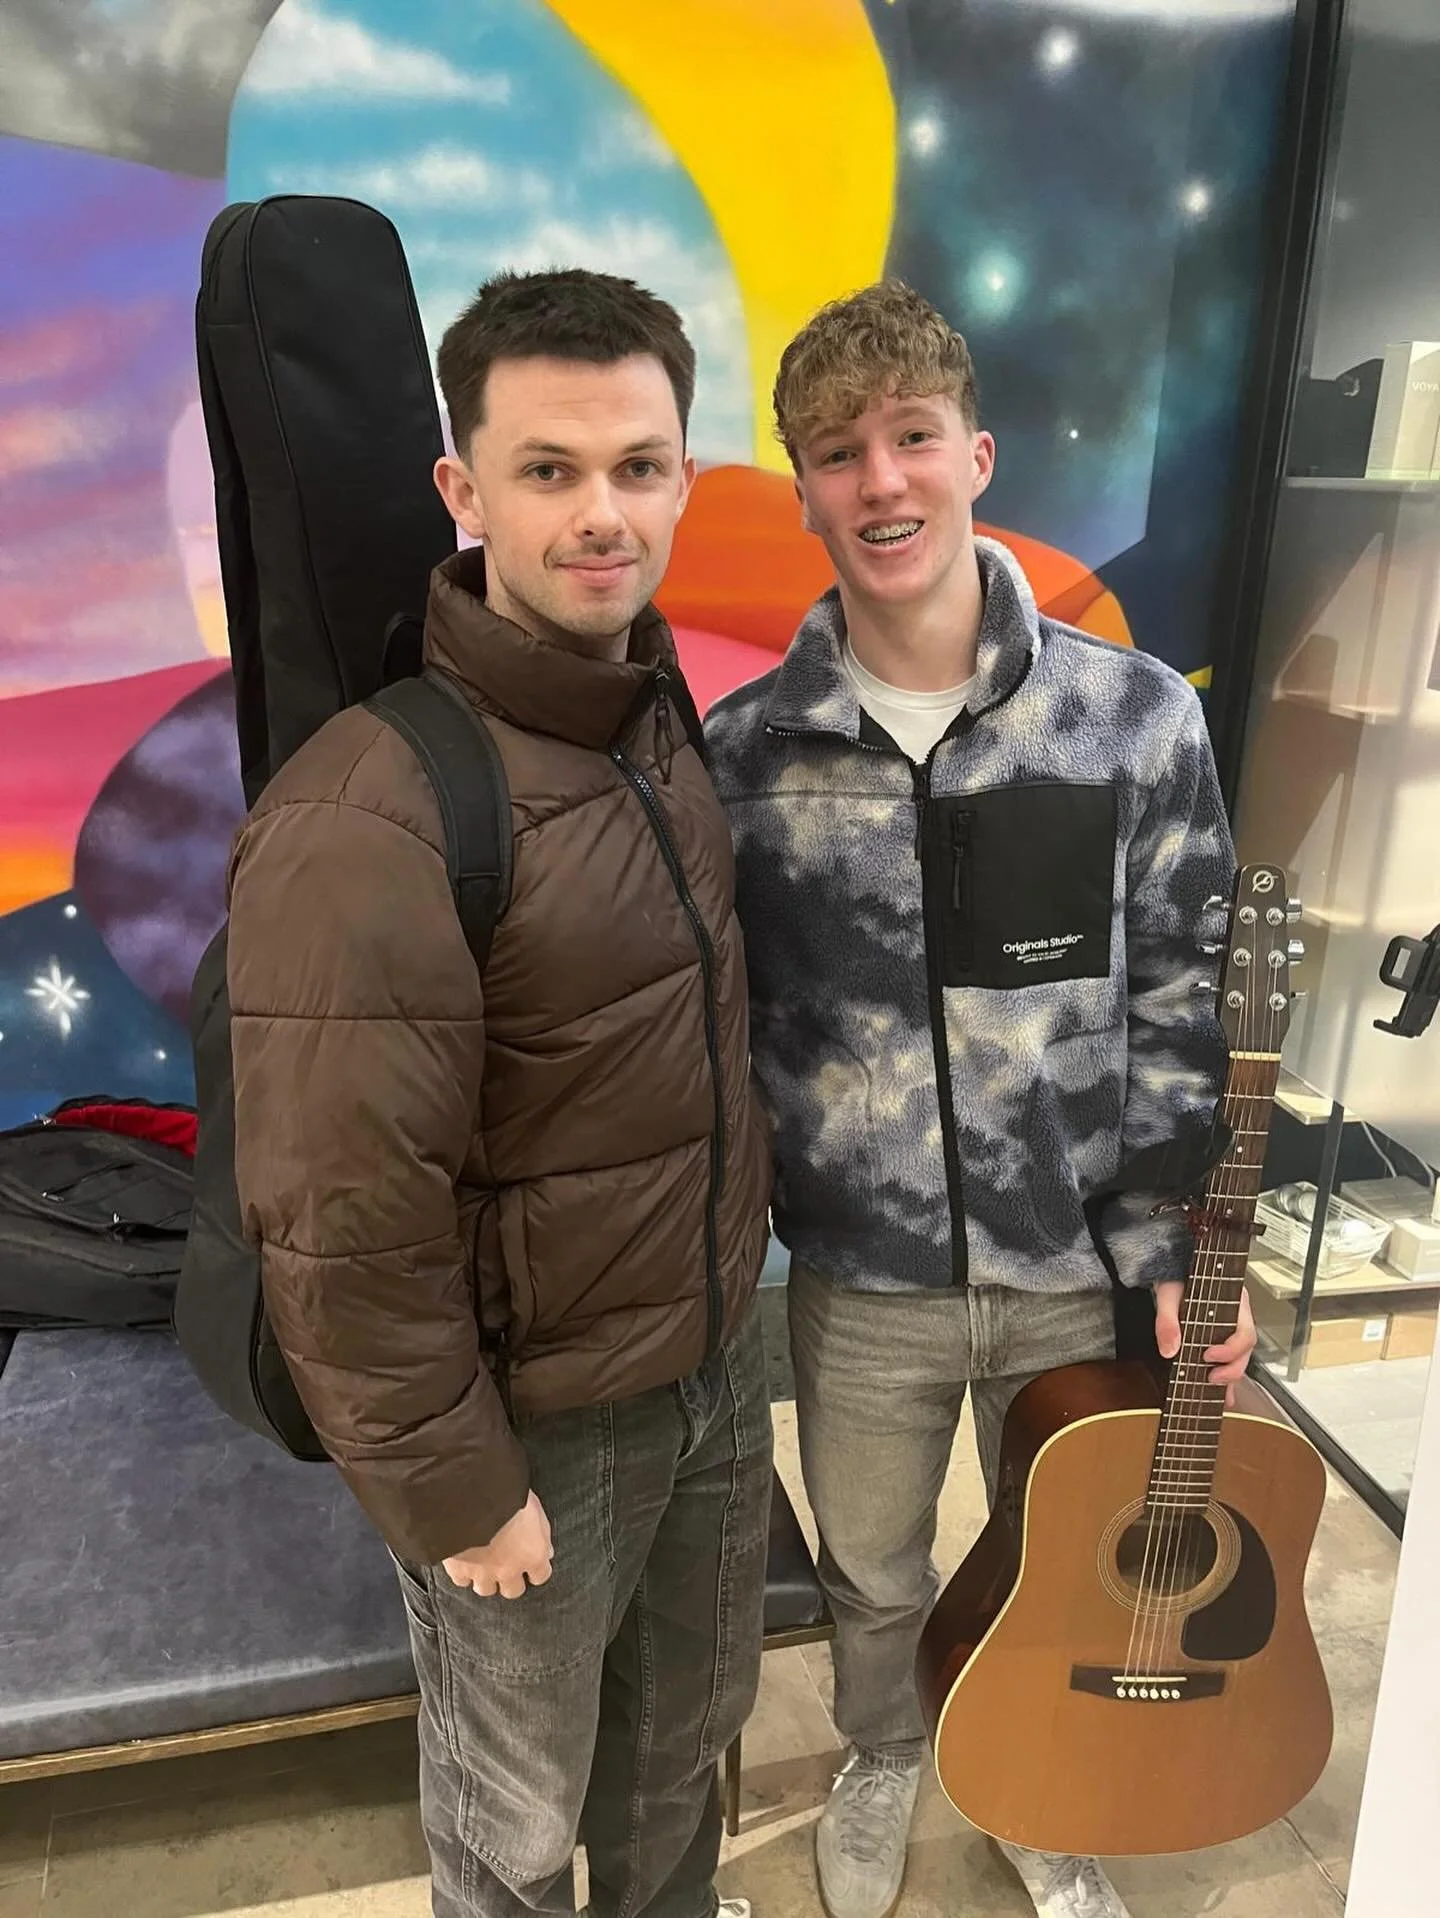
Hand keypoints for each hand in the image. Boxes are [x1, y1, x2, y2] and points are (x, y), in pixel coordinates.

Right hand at [442, 1492, 552, 1599]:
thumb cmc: (508, 1495)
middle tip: (506, 1566)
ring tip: (482, 1565)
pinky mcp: (460, 1569)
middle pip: (513, 1591)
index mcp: (533, 1554)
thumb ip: (541, 1533)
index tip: (531, 1564)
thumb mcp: (535, 1507)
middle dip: (510, 1580)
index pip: (540, 1576)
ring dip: (486, 1579)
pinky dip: (462, 1573)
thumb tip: (547, 1551)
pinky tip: (462, 1562)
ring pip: (486, 1589)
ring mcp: (484, 1572)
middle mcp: (510, 1569)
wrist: (473, 1495)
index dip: (535, 1570)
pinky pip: (461, 1581)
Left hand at [1154, 1280, 1257, 1409]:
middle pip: (1246, 1350)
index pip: (1244, 1332)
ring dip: (1230, 1376)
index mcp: (1234, 1301)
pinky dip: (1227, 1377)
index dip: (1230, 1350)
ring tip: (1218, 1393)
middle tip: (1212, 1378)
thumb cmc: (1177, 1275)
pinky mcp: (1222, 1337)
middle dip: (1232, 1369)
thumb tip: (1169, 1350)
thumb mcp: (1168, 1293)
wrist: (1174, 1268)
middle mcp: (1238, 1315)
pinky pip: (1230, 1358)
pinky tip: (1223, 1395)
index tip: (1208, 1356)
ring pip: (1241, 1357)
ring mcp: (1232, 1327)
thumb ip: (1168, 1320)